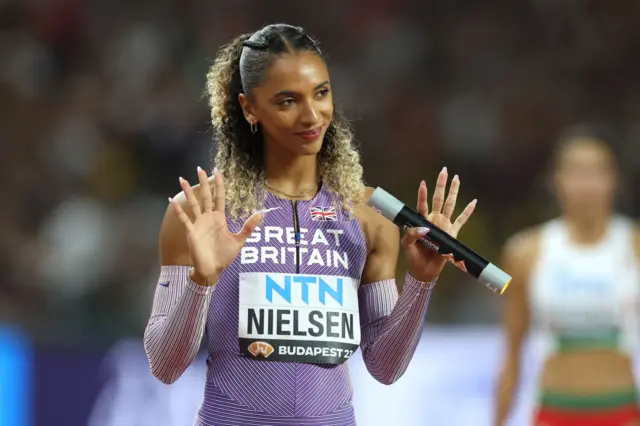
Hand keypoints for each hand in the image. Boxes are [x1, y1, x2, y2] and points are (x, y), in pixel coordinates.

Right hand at [170, 167, 262, 285]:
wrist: (212, 270)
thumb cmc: (224, 256)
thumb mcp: (239, 240)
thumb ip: (248, 227)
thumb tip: (261, 213)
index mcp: (219, 218)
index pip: (219, 197)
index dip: (218, 184)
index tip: (217, 171)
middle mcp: (208, 218)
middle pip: (205, 196)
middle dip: (203, 183)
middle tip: (200, 168)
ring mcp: (199, 224)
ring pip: (193, 204)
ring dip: (187, 192)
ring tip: (181, 179)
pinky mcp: (191, 232)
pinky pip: (184, 219)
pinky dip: (178, 211)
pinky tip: (171, 200)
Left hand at [401, 167, 476, 281]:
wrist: (424, 270)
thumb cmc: (413, 257)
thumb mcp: (407, 245)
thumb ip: (412, 235)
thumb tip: (423, 228)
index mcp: (422, 221)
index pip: (422, 204)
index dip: (423, 194)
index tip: (424, 183)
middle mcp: (434, 220)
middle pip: (439, 199)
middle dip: (441, 185)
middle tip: (444, 170)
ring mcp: (444, 225)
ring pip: (450, 205)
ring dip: (454, 192)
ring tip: (457, 178)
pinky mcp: (452, 233)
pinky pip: (462, 220)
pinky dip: (468, 211)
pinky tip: (473, 201)